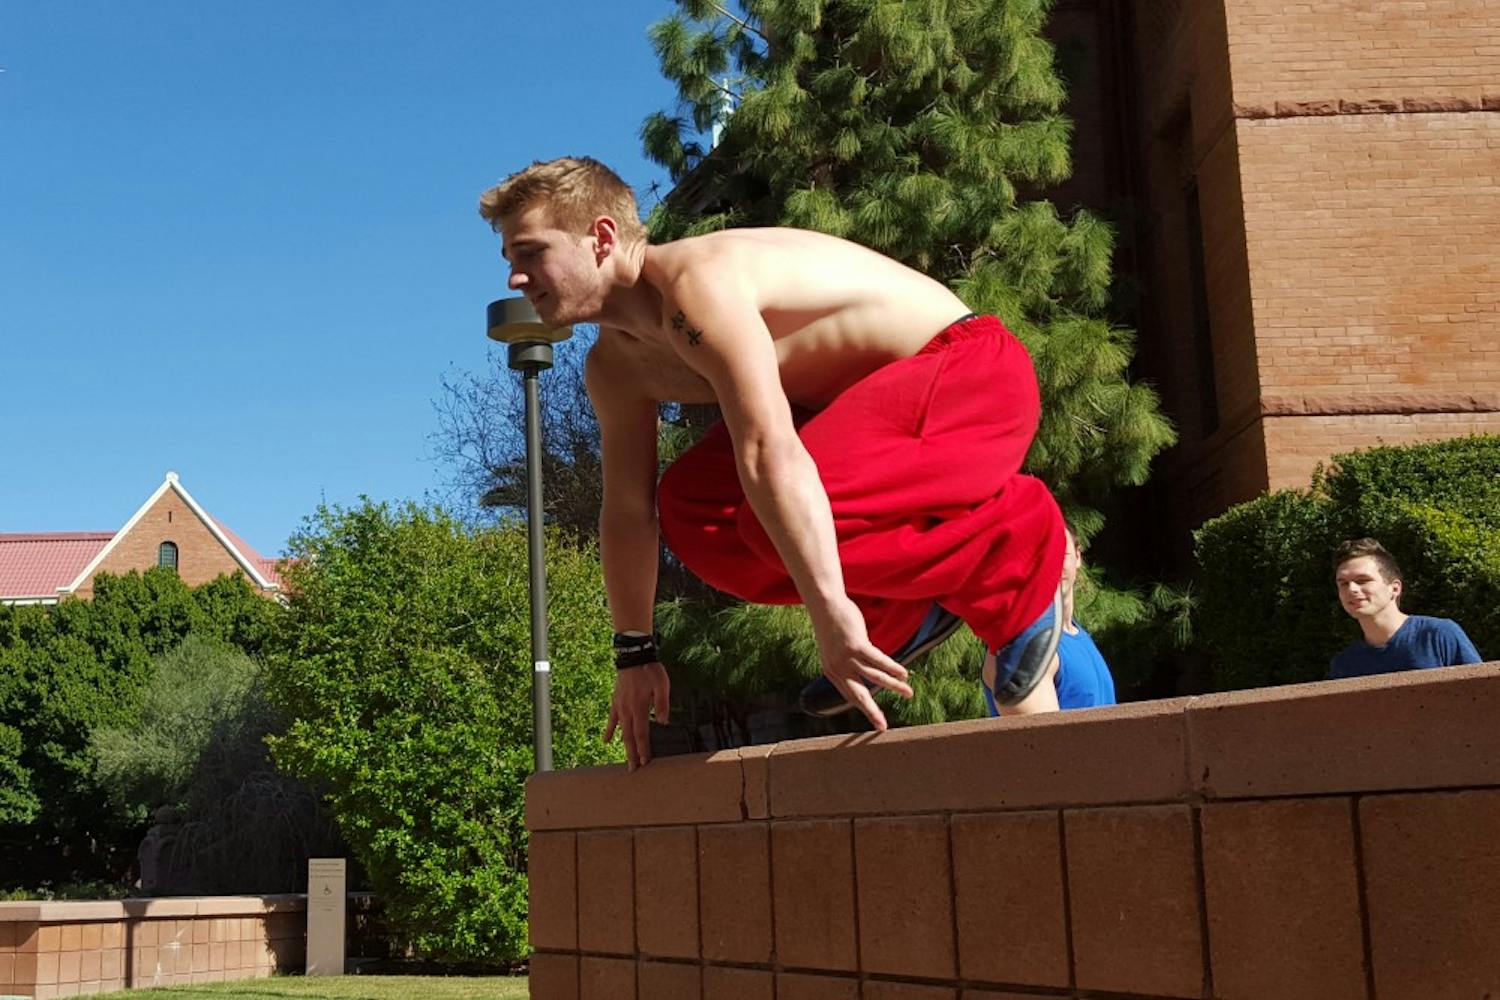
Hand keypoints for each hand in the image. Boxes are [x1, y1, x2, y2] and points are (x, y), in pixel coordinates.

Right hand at [604, 662, 670, 770]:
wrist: (633, 656)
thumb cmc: (650, 670)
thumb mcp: (662, 685)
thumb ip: (662, 704)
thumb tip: (663, 722)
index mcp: (639, 707)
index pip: (641, 733)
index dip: (643, 749)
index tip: (644, 762)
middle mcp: (627, 710)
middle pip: (629, 737)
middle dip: (632, 754)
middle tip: (634, 770)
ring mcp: (620, 706)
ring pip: (621, 731)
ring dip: (624, 746)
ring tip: (626, 761)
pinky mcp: (616, 701)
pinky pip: (612, 719)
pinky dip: (609, 731)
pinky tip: (606, 741)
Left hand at [811, 598, 912, 730]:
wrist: (824, 605)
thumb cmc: (833, 626)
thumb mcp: (835, 650)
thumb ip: (847, 663)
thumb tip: (865, 672)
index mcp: (832, 672)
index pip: (849, 696)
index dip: (863, 708)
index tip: (875, 721)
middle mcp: (838, 668)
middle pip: (859, 695)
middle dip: (872, 712)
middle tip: (883, 726)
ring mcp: (846, 657)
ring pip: (874, 677)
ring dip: (893, 686)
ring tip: (908, 692)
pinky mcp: (856, 645)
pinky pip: (878, 660)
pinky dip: (892, 668)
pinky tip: (903, 674)